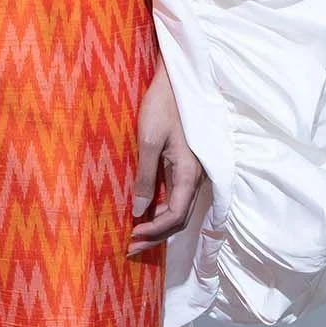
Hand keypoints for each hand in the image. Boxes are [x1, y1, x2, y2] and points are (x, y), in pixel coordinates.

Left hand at [127, 53, 204, 257]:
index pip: (174, 217)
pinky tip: (146, 209)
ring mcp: (193, 171)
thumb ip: (145, 176)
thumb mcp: (148, 140)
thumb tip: (138, 211)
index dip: (153, 232)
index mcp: (189, 174)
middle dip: (155, 235)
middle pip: (178, 218)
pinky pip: (176, 194)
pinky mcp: (186, 163)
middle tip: (129, 247)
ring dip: (158, 224)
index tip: (130, 237)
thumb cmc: (162, 106)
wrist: (178, 79)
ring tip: (135, 233)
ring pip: (178, 208)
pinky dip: (161, 208)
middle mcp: (196, 177)